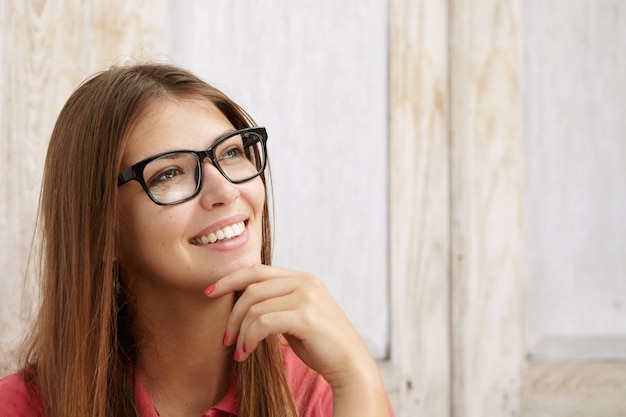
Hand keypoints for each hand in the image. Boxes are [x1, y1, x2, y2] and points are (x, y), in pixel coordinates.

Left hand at [204, 265, 380, 391]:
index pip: (257, 270)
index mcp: (302, 278)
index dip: (231, 279)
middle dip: (232, 315)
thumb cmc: (320, 345)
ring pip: (255, 307)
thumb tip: (244, 304)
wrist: (350, 364)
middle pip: (252, 288)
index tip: (210, 292)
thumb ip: (276, 305)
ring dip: (240, 332)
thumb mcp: (295, 317)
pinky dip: (249, 339)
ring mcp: (307, 297)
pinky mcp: (306, 316)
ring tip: (239, 351)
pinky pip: (263, 323)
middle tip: (225, 339)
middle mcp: (305, 282)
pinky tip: (247, 353)